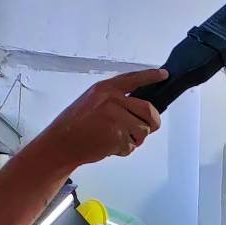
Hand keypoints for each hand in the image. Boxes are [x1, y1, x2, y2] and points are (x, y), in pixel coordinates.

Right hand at [39, 68, 166, 168]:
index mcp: (106, 88)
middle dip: (153, 122)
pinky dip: (123, 150)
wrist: (61, 143)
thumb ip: (114, 100)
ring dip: (135, 139)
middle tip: (149, 128)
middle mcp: (112, 100)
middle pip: (148, 110)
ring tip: (118, 139)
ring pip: (143, 131)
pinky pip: (131, 146)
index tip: (164, 74)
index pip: (134, 79)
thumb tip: (140, 109)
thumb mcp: (92, 101)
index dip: (151, 76)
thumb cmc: (76, 124)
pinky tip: (109, 147)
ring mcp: (115, 118)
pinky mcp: (116, 137)